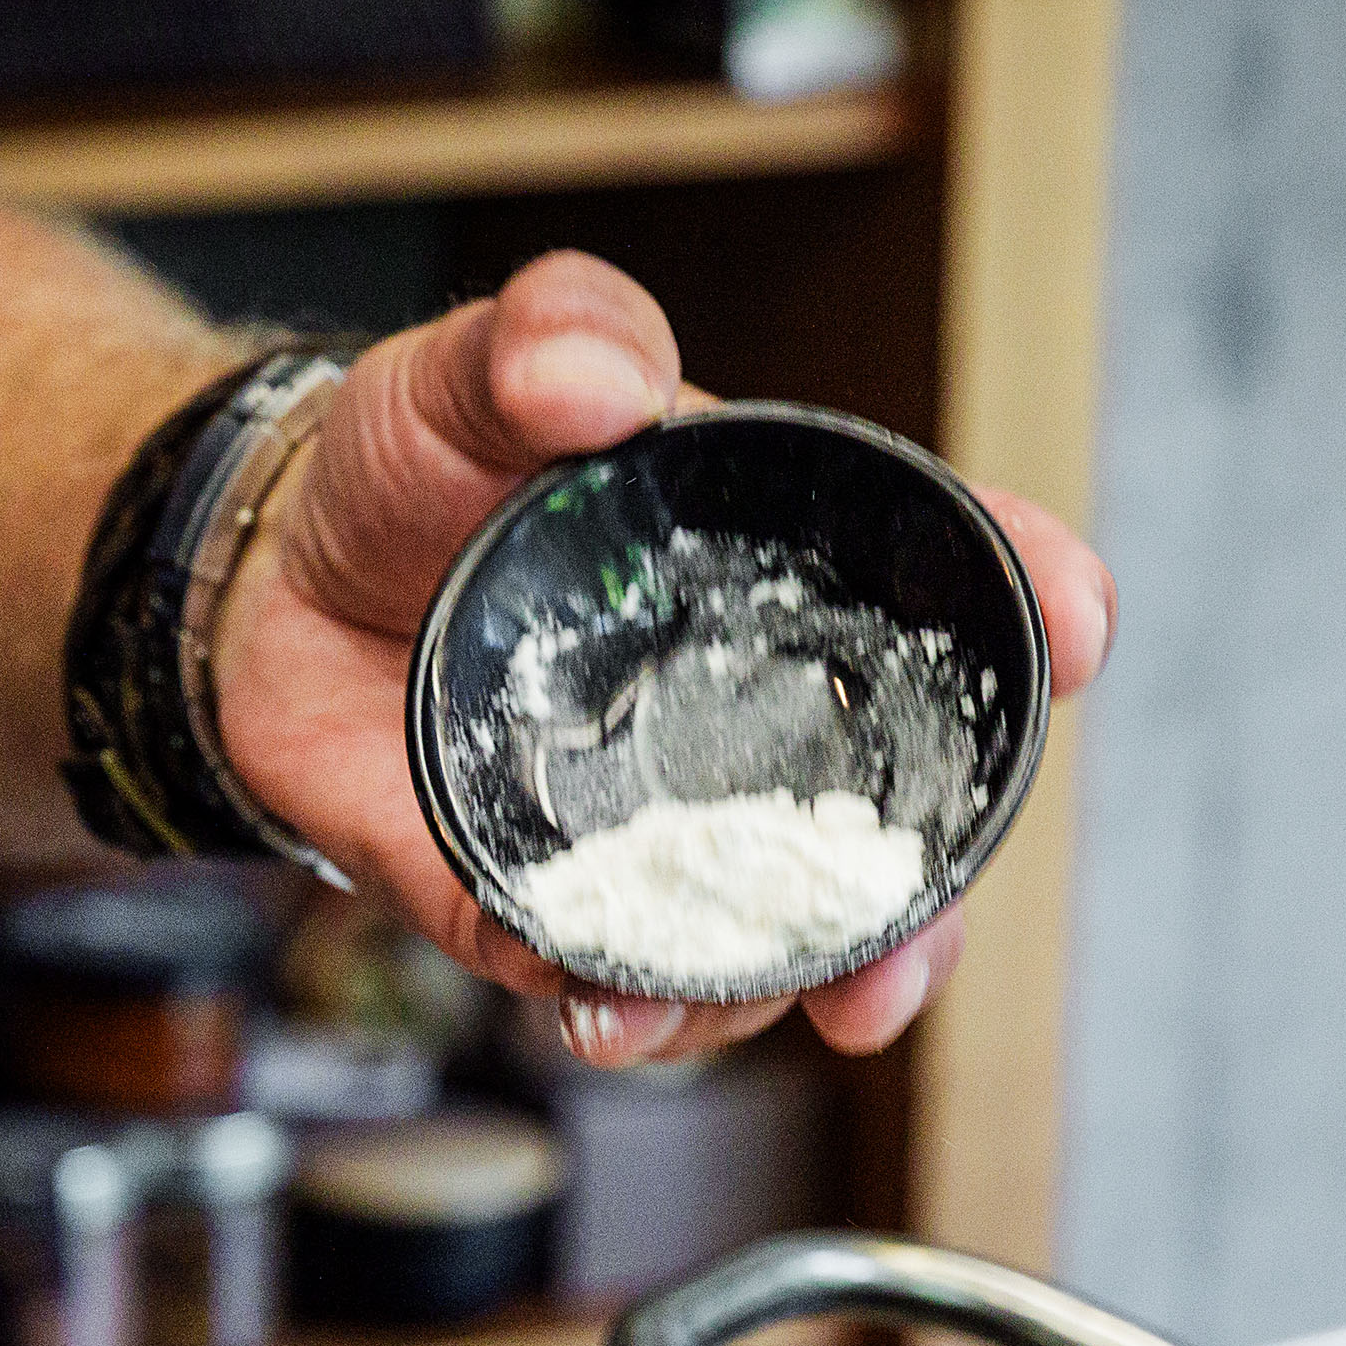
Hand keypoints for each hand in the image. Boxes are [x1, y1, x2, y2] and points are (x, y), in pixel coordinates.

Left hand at [211, 252, 1114, 1068]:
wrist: (268, 586)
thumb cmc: (410, 470)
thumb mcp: (474, 372)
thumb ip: (549, 336)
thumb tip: (598, 373)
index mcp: (780, 579)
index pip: (947, 592)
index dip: (1035, 604)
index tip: (1077, 622)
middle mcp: (748, 723)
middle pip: (882, 832)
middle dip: (917, 915)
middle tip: (902, 961)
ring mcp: (658, 828)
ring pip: (758, 940)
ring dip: (757, 989)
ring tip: (713, 996)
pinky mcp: (546, 903)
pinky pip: (604, 981)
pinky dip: (616, 1010)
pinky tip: (597, 1008)